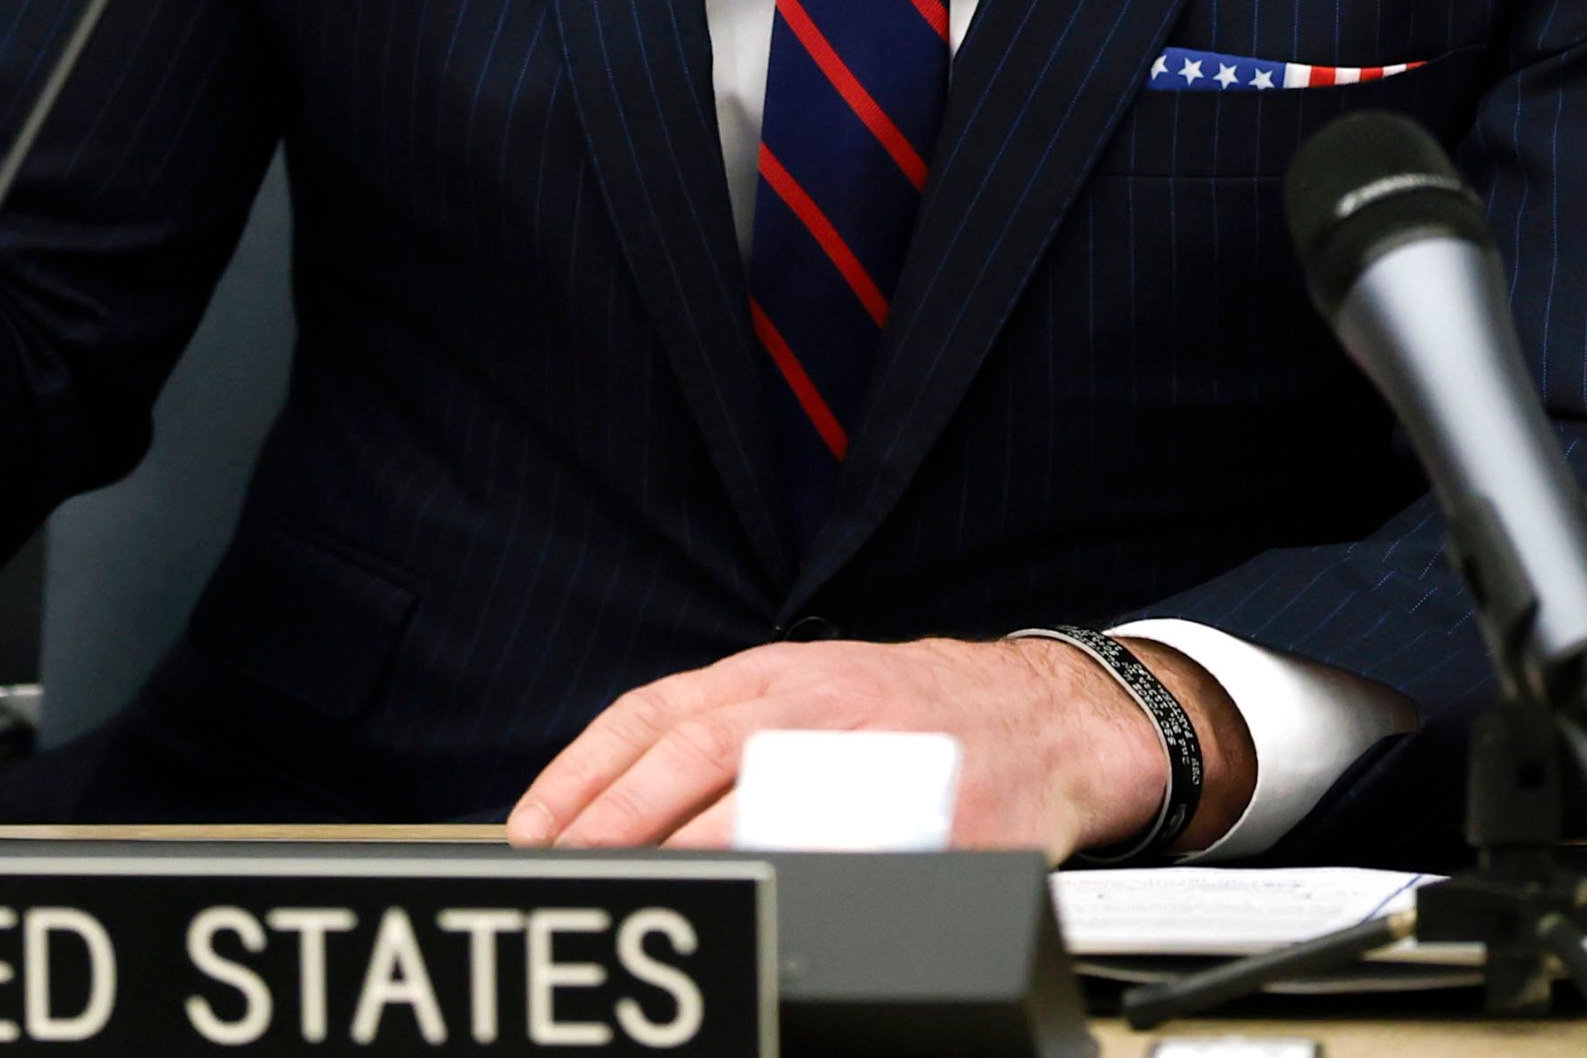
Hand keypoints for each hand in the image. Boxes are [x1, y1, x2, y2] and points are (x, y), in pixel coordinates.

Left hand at [505, 634, 1257, 858]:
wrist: (1053, 721)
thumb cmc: (918, 717)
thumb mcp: (814, 694)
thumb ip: (729, 734)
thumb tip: (613, 804)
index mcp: (779, 675)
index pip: (655, 712)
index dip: (585, 771)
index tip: (534, 828)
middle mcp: (821, 703)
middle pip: (696, 753)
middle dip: (620, 818)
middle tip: (570, 872)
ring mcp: (881, 757)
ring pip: (766, 801)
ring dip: (692, 858)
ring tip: (643, 902)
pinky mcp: (940, 818)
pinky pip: (859, 855)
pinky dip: (800, 882)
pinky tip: (760, 911)